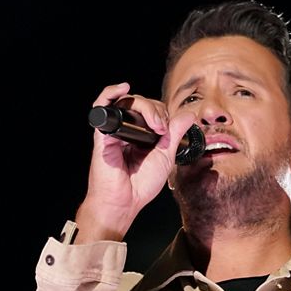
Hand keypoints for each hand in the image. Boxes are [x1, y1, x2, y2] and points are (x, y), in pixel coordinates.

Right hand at [75, 82, 196, 242]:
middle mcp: (128, 130)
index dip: (163, 114)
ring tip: (154, 123)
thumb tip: (189, 115)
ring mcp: (115, 130)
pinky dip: (110, 93)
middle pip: (141, 104)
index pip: (153, 110)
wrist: (124, 202)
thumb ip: (175, 134)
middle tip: (162, 129)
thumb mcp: (165, 156)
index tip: (168, 129)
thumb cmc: (140, 185)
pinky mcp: (104, 134)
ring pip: (128, 103)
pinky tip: (123, 88)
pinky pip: (102, 106)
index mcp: (142, 135)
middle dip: (156, 110)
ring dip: (145, 107)